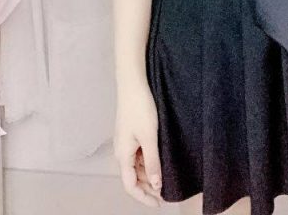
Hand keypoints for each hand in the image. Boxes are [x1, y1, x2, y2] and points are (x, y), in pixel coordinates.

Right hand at [113, 80, 162, 206]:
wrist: (132, 83)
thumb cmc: (140, 108)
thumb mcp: (149, 137)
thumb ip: (152, 162)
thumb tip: (156, 185)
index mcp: (123, 155)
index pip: (130, 186)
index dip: (143, 198)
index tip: (159, 204)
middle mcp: (121, 152)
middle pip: (132, 178)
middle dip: (148, 188)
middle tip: (166, 194)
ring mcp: (125, 142)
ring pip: (135, 167)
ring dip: (148, 175)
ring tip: (165, 178)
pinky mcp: (130, 134)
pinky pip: (137, 155)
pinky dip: (147, 162)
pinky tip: (159, 161)